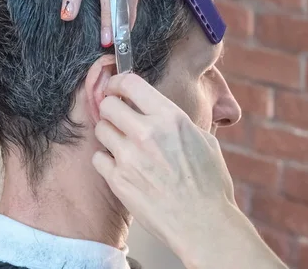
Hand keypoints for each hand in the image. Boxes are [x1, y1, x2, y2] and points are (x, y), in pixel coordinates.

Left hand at [92, 73, 236, 261]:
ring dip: (109, 135)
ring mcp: (129, 157)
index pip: (130, 83)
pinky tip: (121, 166)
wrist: (203, 225)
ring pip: (100, 129)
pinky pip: (98, 158)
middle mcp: (146, 133)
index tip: (116, 87)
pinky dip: (106, 161)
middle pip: (108, 104)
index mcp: (169, 118)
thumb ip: (175, 120)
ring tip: (123, 145)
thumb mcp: (203, 139)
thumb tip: (157, 109)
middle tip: (117, 117)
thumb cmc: (209, 184)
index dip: (118, 82)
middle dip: (111, 108)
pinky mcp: (118, 179)